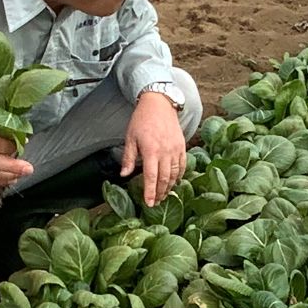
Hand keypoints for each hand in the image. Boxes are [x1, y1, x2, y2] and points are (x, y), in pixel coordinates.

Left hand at [123, 92, 188, 206]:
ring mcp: (175, 149)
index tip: (149, 203)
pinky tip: (174, 182)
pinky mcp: (182, 146)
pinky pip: (182, 166)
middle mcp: (165, 152)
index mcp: (151, 150)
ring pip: (175, 174)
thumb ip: (128, 158)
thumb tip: (124, 175)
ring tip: (163, 195)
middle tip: (156, 203)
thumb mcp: (130, 138)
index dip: (150, 192)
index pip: (151, 177)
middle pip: (164, 179)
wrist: (159, 104)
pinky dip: (179, 176)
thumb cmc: (142, 120)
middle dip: (160, 193)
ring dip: (169, 187)